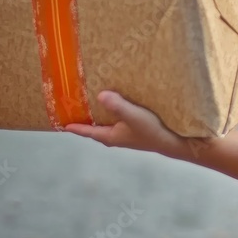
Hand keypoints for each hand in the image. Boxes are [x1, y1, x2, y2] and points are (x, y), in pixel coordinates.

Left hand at [65, 91, 188, 157]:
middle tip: (76, 112)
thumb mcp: (132, 116)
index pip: (89, 131)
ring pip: (108, 126)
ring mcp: (127, 135)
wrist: (173, 141)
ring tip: (94, 106)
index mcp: (111, 136)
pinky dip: (113, 115)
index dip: (76, 127)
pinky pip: (118, 123)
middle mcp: (116, 137)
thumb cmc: (151, 130)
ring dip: (100, 118)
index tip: (63, 125)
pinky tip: (118, 108)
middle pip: (96, 129)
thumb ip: (117, 106)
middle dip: (86, 121)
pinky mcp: (136, 131)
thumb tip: (100, 95)